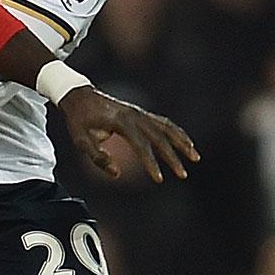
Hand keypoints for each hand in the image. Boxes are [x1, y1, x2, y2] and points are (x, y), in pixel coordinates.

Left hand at [56, 88, 197, 182]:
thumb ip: (98, 157)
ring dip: (182, 142)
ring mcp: (139, 113)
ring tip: (195, 157)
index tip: (159, 179)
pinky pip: (163, 123)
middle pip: (159, 137)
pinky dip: (176, 132)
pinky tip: (185, 143)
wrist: (78, 95)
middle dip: (173, 157)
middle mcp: (135, 115)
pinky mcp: (141, 113)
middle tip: (183, 174)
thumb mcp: (81, 140)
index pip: (141, 145)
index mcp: (121, 122)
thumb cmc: (78, 120)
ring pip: (167, 127)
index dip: (151, 163)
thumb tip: (117, 173)